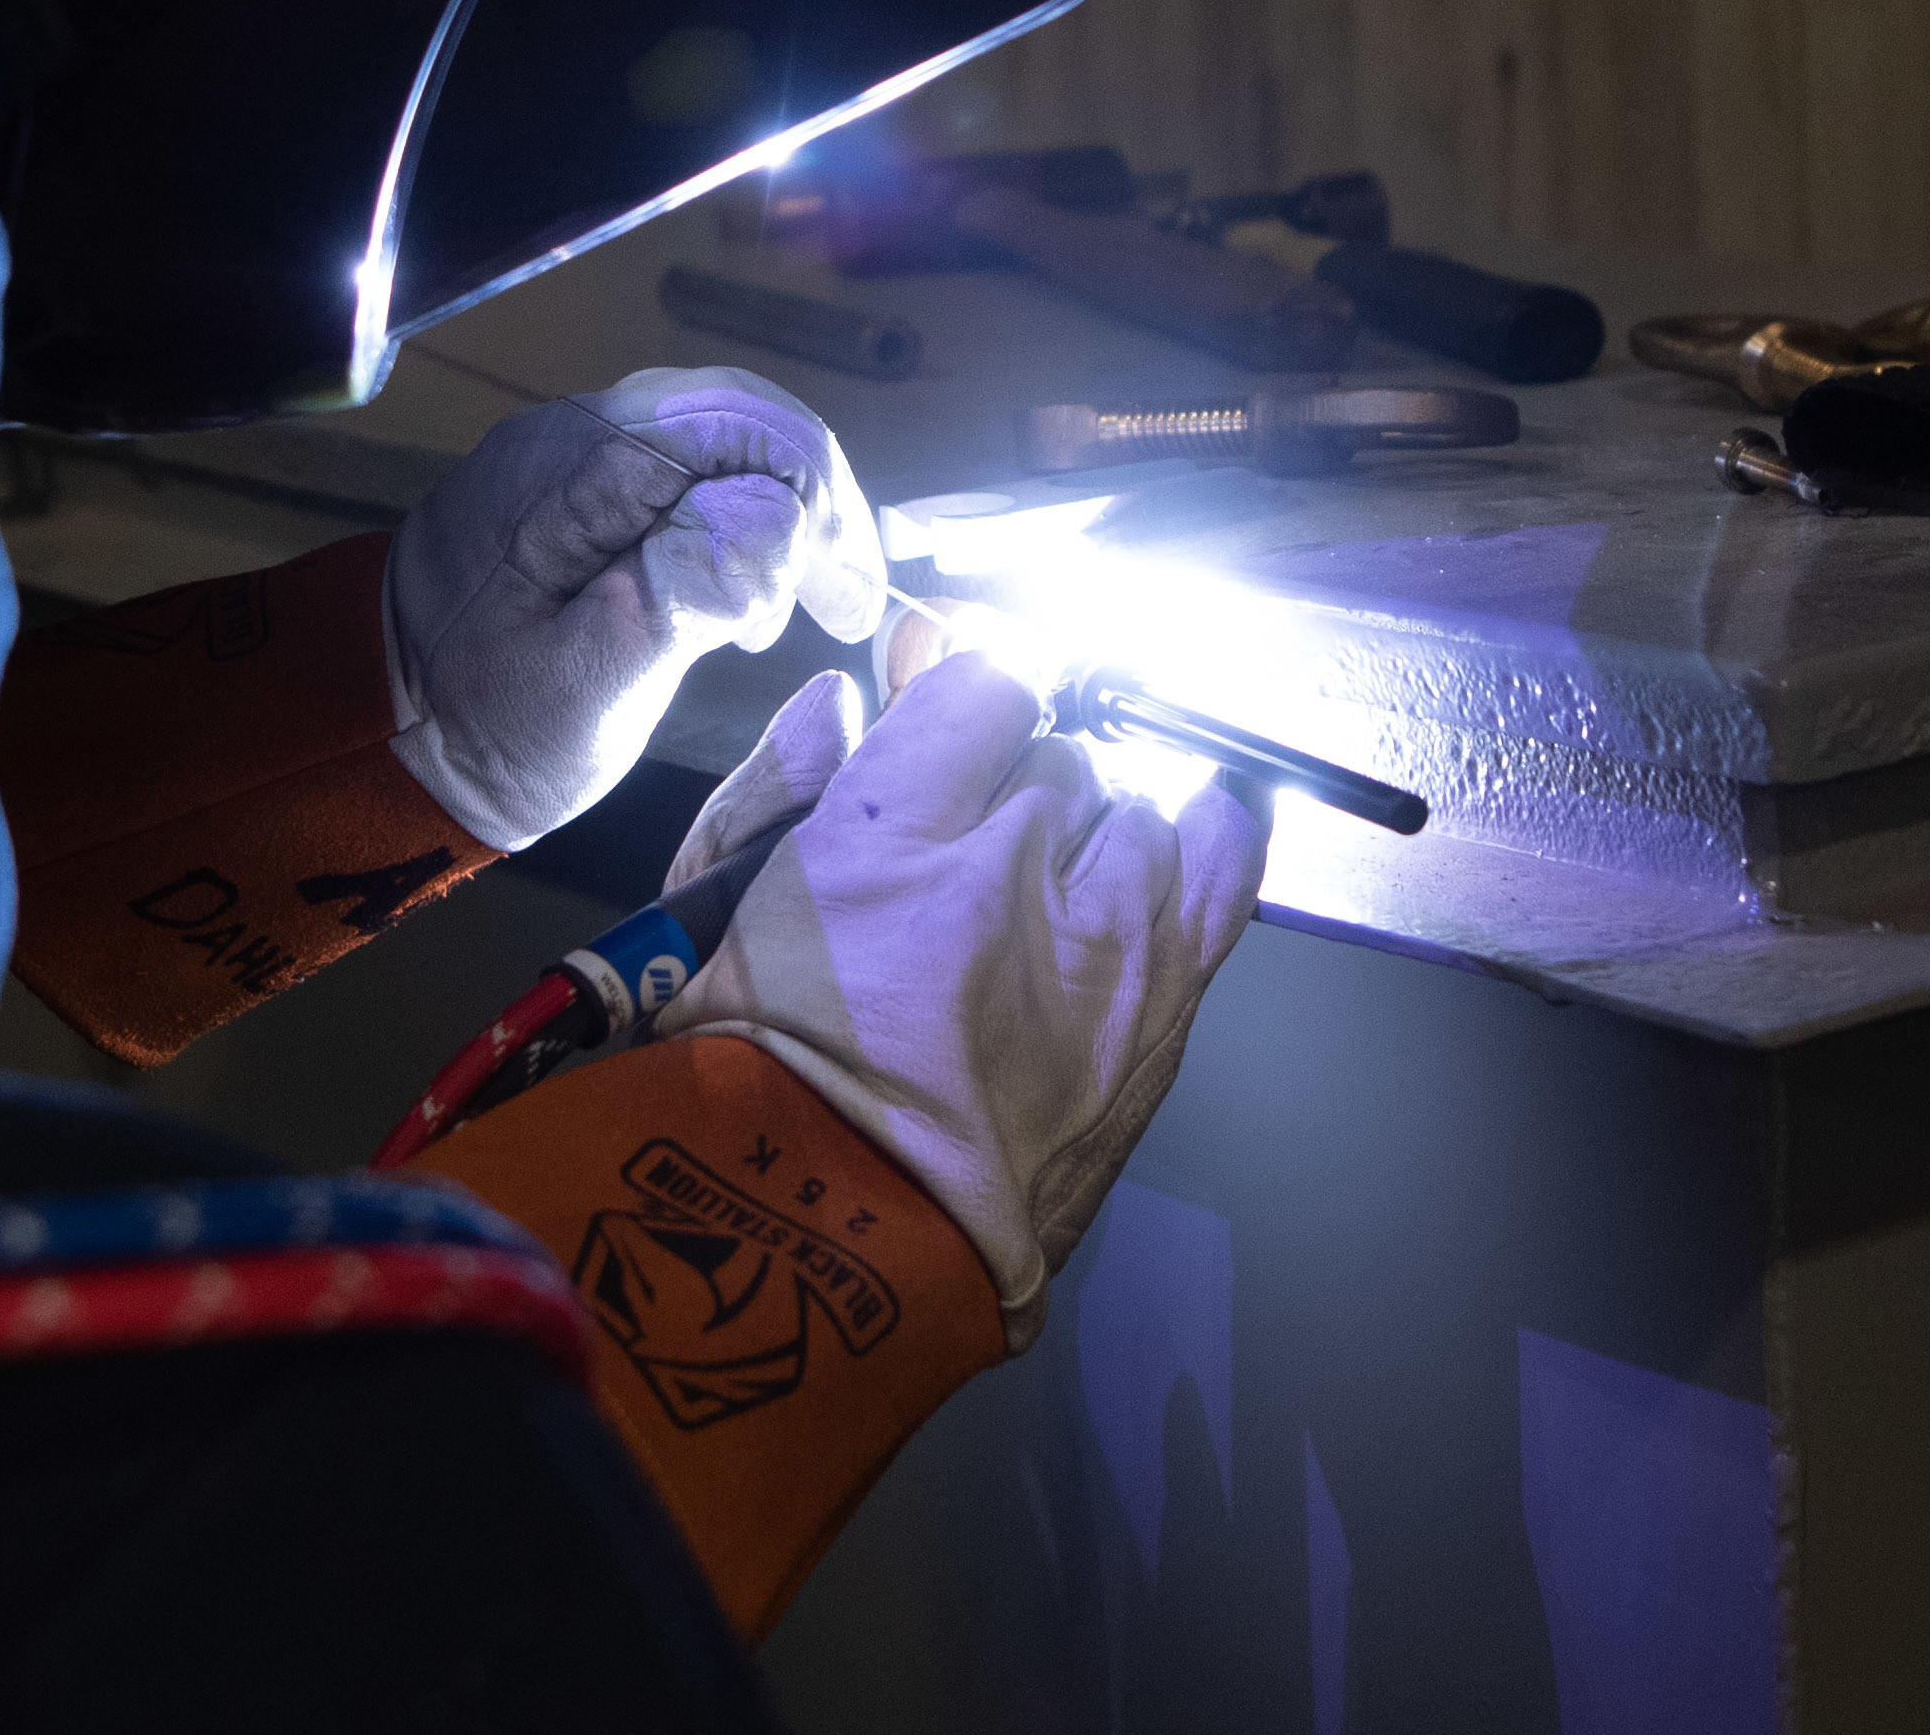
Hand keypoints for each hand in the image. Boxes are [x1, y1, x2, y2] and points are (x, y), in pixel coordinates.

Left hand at [382, 366, 889, 850]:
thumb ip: (682, 594)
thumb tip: (776, 520)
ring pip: (713, 434)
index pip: (741, 427)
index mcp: (575, 469)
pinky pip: (676, 463)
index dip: (818, 502)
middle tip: (842, 601)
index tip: (844, 603)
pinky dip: (730, 514)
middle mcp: (572, 432)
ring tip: (791, 607)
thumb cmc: (483, 726)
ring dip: (775, 507)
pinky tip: (737, 589)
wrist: (376, 726)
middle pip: (736, 415)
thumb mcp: (587, 684)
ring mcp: (567, 448)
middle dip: (810, 499)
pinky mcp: (569, 480)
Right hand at [658, 652, 1267, 1348]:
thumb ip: (775, 784)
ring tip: (1049, 892)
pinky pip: (1222, 873)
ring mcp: (1104, 946)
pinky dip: (1207, 841)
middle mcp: (1013, 869)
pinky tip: (1186, 836)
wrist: (834, 1245)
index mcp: (887, 834)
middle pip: (1060, 757)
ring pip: (1139, 813)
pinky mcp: (1159, 1013)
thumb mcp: (707, 909)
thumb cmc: (750, 1080)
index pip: (982, 683)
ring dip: (1096, 835)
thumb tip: (841, 697)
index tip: (948, 728)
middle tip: (969, 852)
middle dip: (1018, 788)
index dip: (964, 696)